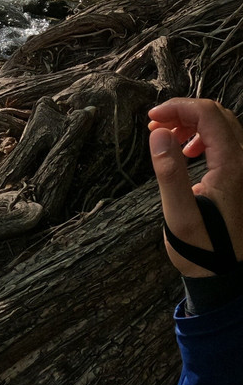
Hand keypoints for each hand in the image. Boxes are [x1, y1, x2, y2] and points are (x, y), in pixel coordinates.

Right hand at [148, 98, 242, 276]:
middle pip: (218, 115)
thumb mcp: (180, 215)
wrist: (225, 275)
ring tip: (164, 136)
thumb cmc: (202, 250)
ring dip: (192, 123)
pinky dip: (201, 137)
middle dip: (184, 112)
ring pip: (222, 127)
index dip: (179, 108)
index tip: (151, 119)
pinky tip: (184, 152)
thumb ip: (169, 172)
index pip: (209, 116)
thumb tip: (159, 134)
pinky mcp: (238, 178)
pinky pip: (224, 142)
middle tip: (154, 126)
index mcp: (232, 167)